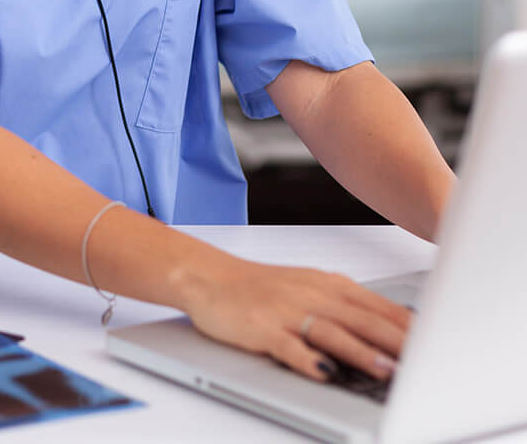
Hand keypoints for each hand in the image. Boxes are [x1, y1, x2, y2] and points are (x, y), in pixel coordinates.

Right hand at [180, 257, 411, 382]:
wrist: (209, 277)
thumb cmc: (263, 288)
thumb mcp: (311, 289)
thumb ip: (349, 308)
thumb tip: (395, 330)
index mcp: (329, 285)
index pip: (379, 308)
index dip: (410, 329)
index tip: (438, 347)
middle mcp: (312, 294)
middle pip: (362, 319)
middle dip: (396, 343)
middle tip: (426, 363)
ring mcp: (286, 310)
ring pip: (331, 332)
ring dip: (361, 352)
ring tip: (386, 371)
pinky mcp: (261, 326)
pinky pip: (288, 345)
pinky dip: (307, 359)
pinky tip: (322, 372)